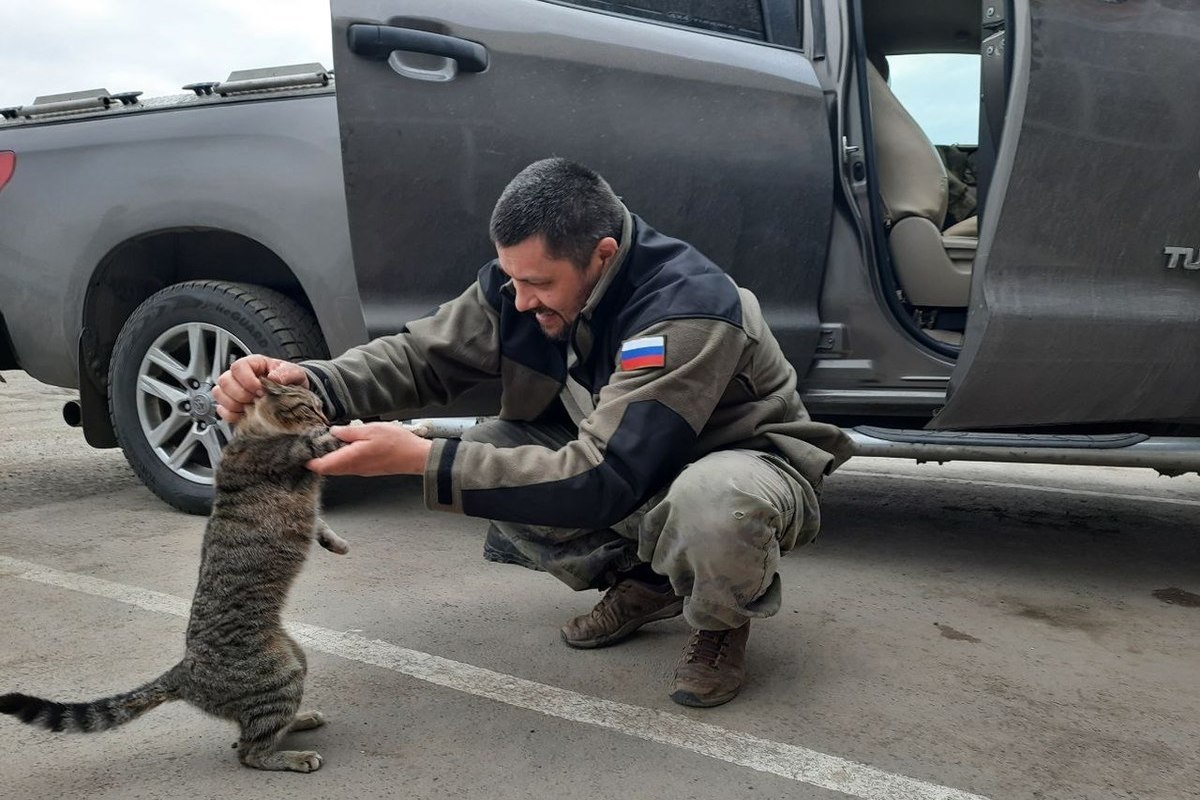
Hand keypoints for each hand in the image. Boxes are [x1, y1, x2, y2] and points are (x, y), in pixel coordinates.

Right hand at [213, 355, 308, 422]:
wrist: (293, 397)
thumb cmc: (290, 382)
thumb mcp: (295, 373)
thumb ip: (287, 373)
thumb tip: (274, 378)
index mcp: (253, 364)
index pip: (238, 367)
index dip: (247, 380)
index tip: (260, 390)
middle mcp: (239, 375)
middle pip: (225, 381)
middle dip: (241, 394)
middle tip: (257, 399)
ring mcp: (232, 390)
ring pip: (219, 394)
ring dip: (235, 404)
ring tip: (252, 406)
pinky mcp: (231, 405)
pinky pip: (222, 411)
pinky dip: (232, 415)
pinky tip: (246, 414)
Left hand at [306, 423, 433, 476]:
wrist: (415, 457)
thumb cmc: (396, 443)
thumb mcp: (371, 430)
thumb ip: (349, 432)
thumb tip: (333, 432)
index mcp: (350, 458)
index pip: (321, 466)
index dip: (308, 461)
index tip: (300, 451)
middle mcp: (353, 468)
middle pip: (327, 469)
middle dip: (316, 459)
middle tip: (309, 445)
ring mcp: (360, 470)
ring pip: (337, 468)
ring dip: (328, 458)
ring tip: (324, 443)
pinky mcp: (367, 469)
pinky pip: (347, 466)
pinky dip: (339, 458)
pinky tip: (343, 446)